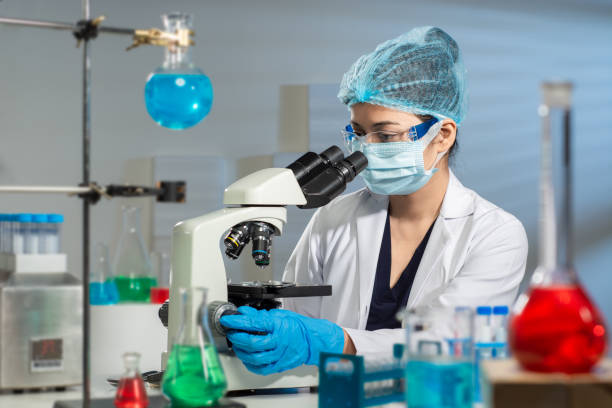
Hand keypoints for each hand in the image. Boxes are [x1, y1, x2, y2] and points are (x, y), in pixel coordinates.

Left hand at [220, 306, 343, 374]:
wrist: (311, 340)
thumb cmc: (297, 327)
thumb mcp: (279, 314)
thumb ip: (259, 314)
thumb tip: (243, 312)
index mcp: (277, 326)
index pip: (253, 323)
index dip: (237, 322)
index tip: (227, 320)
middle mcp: (278, 341)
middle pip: (251, 342)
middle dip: (237, 337)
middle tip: (231, 332)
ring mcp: (278, 355)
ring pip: (254, 357)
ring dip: (241, 351)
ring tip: (237, 345)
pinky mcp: (278, 365)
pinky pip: (260, 368)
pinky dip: (250, 364)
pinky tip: (246, 358)